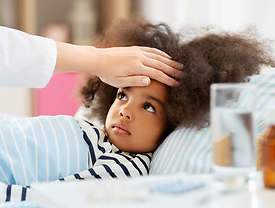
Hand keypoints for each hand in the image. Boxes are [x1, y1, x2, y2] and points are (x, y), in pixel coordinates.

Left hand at [54, 42, 181, 87]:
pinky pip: (151, 50)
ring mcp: (137, 52)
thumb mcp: (119, 82)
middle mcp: (139, 57)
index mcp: (136, 67)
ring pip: (158, 56)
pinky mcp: (135, 49)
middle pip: (160, 64)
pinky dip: (160, 53)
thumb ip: (135, 81)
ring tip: (178, 66)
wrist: (98, 60)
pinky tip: (166, 57)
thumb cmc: (107, 74)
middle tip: (182, 75)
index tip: (176, 83)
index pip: (157, 74)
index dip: (168, 79)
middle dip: (172, 70)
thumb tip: (150, 80)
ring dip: (169, 61)